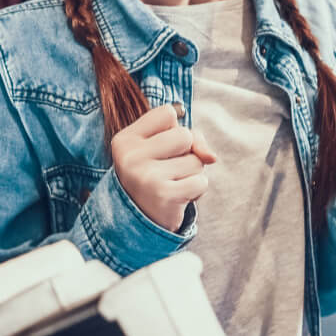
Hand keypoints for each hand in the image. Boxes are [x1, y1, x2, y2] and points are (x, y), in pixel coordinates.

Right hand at [111, 103, 217, 232]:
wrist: (139, 222)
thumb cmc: (154, 176)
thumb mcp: (164, 149)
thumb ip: (191, 138)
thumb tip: (211, 157)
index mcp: (125, 140)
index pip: (167, 113)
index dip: (172, 129)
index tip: (159, 148)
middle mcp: (131, 156)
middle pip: (185, 135)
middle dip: (186, 153)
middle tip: (167, 170)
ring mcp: (146, 176)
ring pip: (196, 160)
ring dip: (191, 173)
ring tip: (171, 184)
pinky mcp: (164, 195)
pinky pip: (201, 182)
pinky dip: (196, 190)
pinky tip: (177, 197)